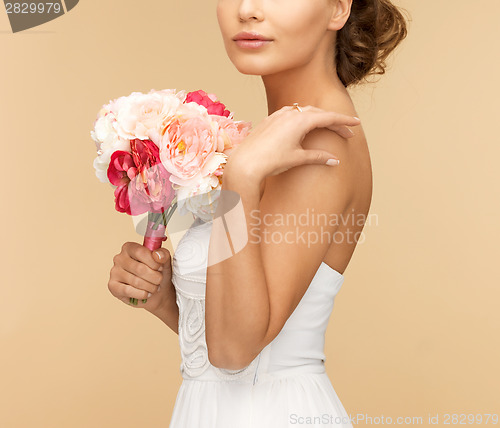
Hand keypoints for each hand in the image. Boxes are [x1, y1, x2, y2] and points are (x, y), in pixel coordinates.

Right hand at [108, 242, 173, 312]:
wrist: (156, 292)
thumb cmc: (157, 273)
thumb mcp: (164, 261)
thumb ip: (163, 254)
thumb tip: (157, 255)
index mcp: (129, 247)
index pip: (141, 252)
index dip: (154, 262)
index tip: (160, 268)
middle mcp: (119, 258)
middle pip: (140, 269)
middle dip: (155, 277)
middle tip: (159, 280)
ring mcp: (114, 272)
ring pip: (136, 281)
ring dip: (150, 287)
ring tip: (154, 287)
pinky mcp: (113, 286)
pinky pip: (128, 291)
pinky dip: (142, 294)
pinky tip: (146, 293)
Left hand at [225, 105, 360, 179]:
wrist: (245, 163)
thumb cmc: (271, 161)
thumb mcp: (298, 159)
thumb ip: (318, 157)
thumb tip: (335, 160)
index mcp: (300, 120)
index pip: (328, 118)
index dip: (344, 121)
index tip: (357, 123)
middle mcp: (289, 113)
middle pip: (318, 113)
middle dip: (333, 121)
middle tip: (346, 131)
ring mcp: (278, 115)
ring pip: (303, 111)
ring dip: (318, 117)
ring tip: (328, 126)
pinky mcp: (269, 120)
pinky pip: (290, 114)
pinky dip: (302, 117)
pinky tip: (303, 125)